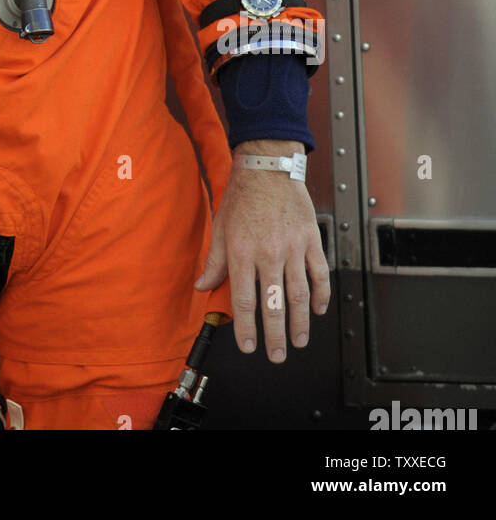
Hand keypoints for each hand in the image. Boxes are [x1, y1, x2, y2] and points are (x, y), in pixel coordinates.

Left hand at [194, 140, 329, 360]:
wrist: (267, 166)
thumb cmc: (242, 195)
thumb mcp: (220, 227)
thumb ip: (214, 261)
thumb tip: (202, 286)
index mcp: (242, 252)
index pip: (244, 300)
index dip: (246, 327)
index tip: (248, 346)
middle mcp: (267, 253)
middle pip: (273, 304)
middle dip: (275, 335)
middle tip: (277, 355)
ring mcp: (292, 247)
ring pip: (299, 294)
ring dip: (300, 322)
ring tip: (299, 341)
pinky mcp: (310, 239)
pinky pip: (319, 272)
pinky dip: (320, 294)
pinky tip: (318, 309)